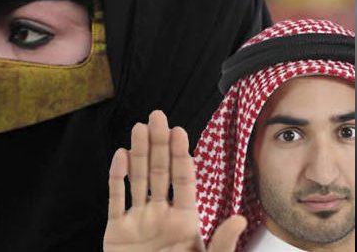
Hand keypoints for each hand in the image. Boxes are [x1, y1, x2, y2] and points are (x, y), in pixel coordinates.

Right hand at [103, 110, 246, 251]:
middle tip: (157, 116)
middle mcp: (160, 215)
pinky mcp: (116, 232)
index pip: (182, 180)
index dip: (180, 155)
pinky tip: (119, 156)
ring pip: (136, 179)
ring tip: (138, 128)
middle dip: (157, 144)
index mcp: (184, 220)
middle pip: (158, 172)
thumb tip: (240, 219)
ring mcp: (137, 221)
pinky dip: (116, 177)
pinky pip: (116, 199)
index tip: (179, 132)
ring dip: (136, 153)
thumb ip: (221, 244)